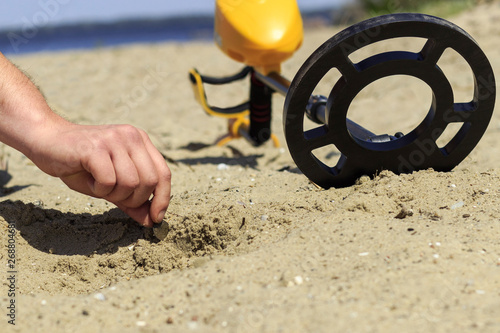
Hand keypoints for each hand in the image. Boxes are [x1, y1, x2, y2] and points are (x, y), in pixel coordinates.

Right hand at [31, 122, 170, 226]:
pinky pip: (109, 181)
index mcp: (141, 141)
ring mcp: (114, 139)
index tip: (156, 219)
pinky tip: (89, 180)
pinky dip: (99, 189)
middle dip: (134, 199)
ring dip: (113, 194)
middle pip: (150, 181)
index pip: (164, 173)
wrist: (46, 141)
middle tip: (113, 195)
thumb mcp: (112, 185)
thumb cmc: (81, 165)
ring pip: (131, 183)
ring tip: (99, 185)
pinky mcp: (96, 147)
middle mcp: (132, 136)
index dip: (162, 199)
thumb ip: (133, 201)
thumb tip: (152, 222)